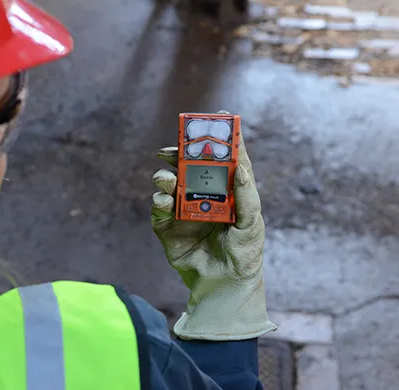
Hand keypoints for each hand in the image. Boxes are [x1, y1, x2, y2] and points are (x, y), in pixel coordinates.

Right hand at [151, 138, 275, 340]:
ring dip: (165, 176)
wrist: (222, 286)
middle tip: (172, 149)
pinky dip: (159, 200)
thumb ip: (246, 196)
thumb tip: (241, 167)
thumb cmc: (243, 254)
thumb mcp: (251, 224)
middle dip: (179, 154)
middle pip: (189, 165)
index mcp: (227, 191)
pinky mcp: (167, 225)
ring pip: (169, 182)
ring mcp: (183, 209)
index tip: (218, 119)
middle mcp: (203, 195)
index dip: (222, 139)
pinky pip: (159, 206)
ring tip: (167, 179)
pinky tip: (164, 201)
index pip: (224, 159)